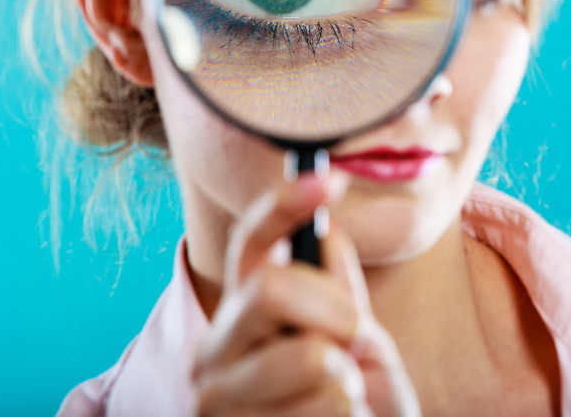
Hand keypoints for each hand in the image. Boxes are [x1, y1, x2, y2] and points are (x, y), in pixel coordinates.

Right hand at [190, 173, 420, 416]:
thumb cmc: (353, 409)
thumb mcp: (356, 345)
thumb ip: (336, 294)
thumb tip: (327, 232)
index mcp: (242, 316)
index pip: (252, 245)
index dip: (286, 204)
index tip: (330, 177)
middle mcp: (214, 352)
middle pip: (269, 289)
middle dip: (335, 309)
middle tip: (351, 342)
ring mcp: (217, 402)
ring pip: (309, 357)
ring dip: (347, 381)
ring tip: (338, 402)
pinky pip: (327, 406)